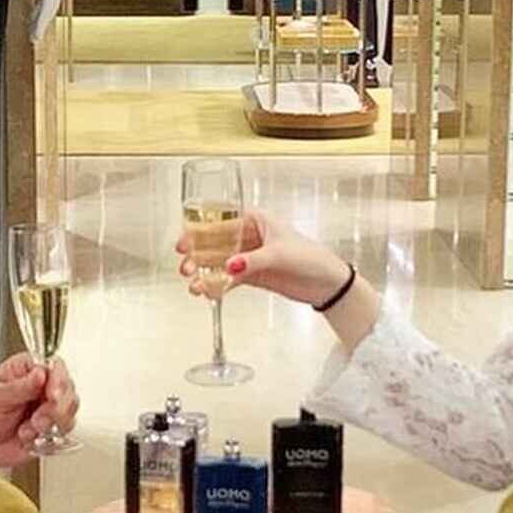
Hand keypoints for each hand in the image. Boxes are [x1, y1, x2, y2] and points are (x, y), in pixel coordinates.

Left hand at [0, 354, 79, 468]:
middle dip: (55, 408)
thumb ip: (19, 387)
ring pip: (69, 410)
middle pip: (67, 388)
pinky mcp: (53, 426)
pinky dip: (48, 437)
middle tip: (38, 419)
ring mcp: (49, 406)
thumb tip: (39, 374)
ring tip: (29, 429)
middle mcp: (42, 385)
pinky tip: (29, 437)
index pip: (54, 366)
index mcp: (27, 369)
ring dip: (50, 424)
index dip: (58, 380)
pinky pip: (65, 430)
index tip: (53, 395)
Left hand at [10, 0, 63, 43]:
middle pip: (52, 6)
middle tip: (33, 38)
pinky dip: (43, 4)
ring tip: (33, 27)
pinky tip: (36, 10)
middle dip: (42, 22)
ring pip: (52, 1)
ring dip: (42, 15)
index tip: (35, 34)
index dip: (41, 21)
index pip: (48, 3)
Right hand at [175, 210, 351, 305]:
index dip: (198, 231)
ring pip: (217, 262)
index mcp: (256, 220)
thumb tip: (229, 266)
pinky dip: (215, 285)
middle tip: (186, 267)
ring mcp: (248, 257)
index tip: (184, 243)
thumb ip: (253, 261)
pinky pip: (227, 279)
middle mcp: (249, 236)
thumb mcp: (280, 255)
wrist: (327, 284)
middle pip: (213, 243)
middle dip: (197, 255)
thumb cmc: (311, 257)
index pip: (220, 221)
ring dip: (203, 272)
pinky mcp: (251, 275)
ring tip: (193, 285)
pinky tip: (205, 292)